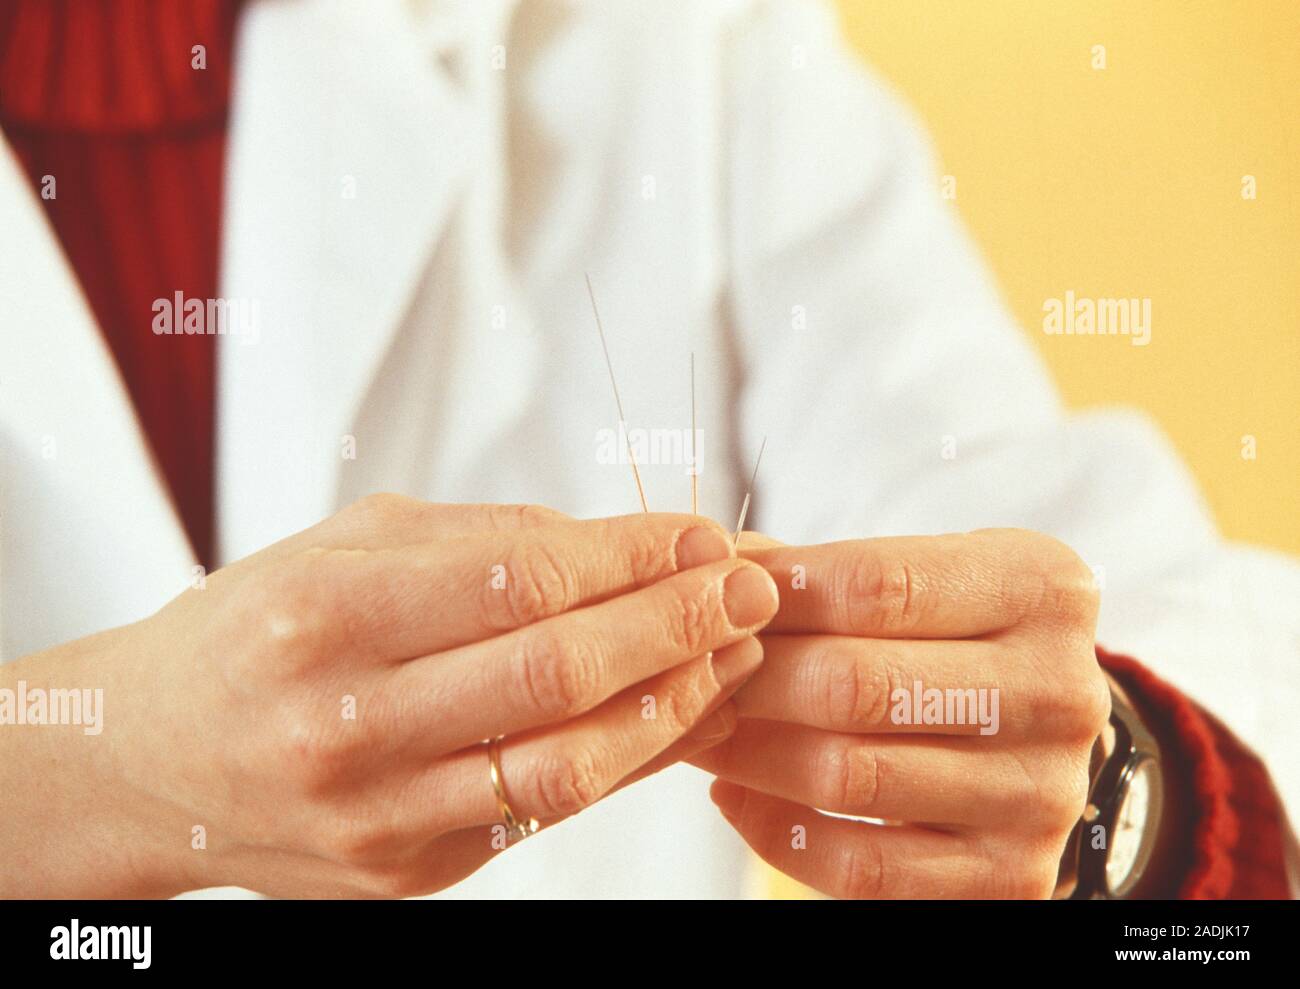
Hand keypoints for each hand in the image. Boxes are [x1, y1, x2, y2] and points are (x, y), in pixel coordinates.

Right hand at [0, 496, 778, 897]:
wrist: (152, 760)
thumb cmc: (259, 627)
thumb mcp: (350, 545)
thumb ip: (486, 539)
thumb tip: (626, 542)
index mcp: (328, 615)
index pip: (526, 579)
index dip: (635, 556)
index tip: (702, 535)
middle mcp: (349, 723)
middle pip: (560, 671)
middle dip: (678, 623)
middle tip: (749, 588)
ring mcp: (379, 814)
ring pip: (569, 763)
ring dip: (672, 704)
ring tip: (732, 656)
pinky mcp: (406, 872)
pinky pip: (543, 813)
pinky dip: (622, 762)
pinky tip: (671, 716)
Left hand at [691, 529, 1107, 898]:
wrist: (1038, 732)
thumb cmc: (957, 633)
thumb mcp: (927, 574)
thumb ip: (825, 568)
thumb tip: (712, 562)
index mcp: (1041, 588)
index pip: (878, 583)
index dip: (776, 591)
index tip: (712, 594)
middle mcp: (1058, 690)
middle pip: (858, 685)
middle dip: (751, 677)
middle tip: (693, 670)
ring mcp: (1039, 792)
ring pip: (850, 777)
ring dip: (749, 755)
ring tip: (701, 728)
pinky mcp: (1010, 873)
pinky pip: (864, 867)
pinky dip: (777, 833)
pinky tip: (737, 797)